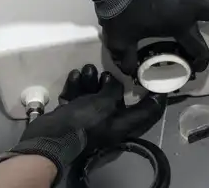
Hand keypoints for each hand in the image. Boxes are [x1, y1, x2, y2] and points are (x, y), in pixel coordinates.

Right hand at [0, 64, 164, 185]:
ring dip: (91, 81)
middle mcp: (108, 124)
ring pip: (95, 96)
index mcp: (123, 126)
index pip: (148, 111)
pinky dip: (77, 86)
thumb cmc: (83, 121)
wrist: (48, 138)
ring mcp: (89, 121)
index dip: (156, 96)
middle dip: (111, 83)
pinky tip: (76, 75)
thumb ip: (115, 90)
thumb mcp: (105, 103)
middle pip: (116, 100)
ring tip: (87, 69)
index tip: (160, 79)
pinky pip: (78, 98)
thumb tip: (116, 84)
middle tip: (107, 72)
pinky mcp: (71, 116)